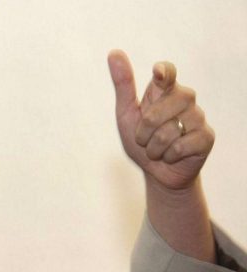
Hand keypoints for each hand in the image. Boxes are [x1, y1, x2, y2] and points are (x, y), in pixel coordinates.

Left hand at [107, 50, 214, 190]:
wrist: (158, 172)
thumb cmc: (142, 140)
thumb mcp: (127, 114)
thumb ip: (123, 85)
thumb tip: (114, 52)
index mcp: (164, 90)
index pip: (167, 73)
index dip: (163, 72)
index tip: (158, 74)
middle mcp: (184, 99)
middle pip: (157, 112)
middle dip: (143, 132)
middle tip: (146, 139)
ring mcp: (198, 117)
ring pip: (168, 132)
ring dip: (154, 148)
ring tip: (159, 149)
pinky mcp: (206, 137)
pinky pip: (179, 146)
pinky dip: (168, 156)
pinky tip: (172, 156)